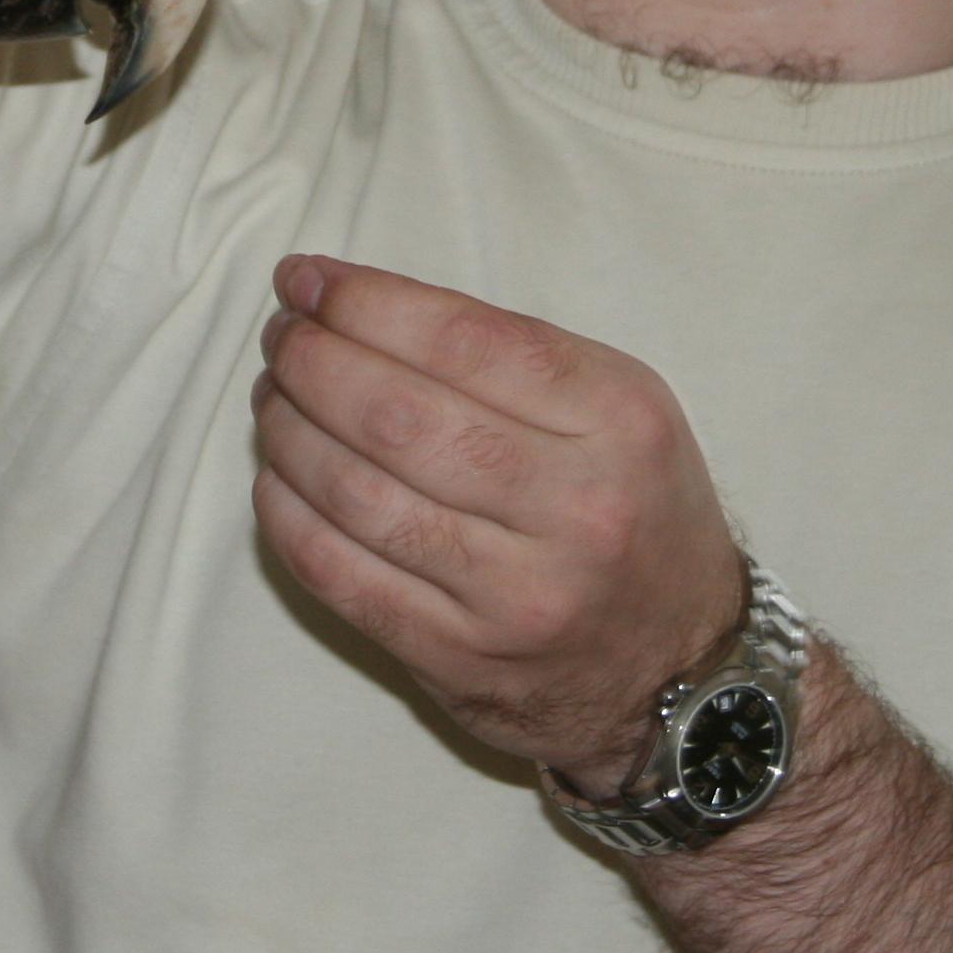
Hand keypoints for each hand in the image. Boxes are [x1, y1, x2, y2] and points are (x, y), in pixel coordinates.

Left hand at [250, 254, 744, 789]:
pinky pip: (339, 575)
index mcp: (618, 422)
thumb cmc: (632, 512)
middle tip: (282, 337)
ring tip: (274, 397)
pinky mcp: (458, 661)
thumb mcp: (616, 410)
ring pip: (355, 492)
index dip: (364, 301)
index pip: (461, 338)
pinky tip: (277, 477)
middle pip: (397, 414)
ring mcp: (513, 596)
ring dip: (289, 431)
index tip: (304, 280)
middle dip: (313, 360)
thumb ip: (506, 352)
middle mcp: (574, 509)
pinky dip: (287, 516)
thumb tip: (350, 298)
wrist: (679, 672)